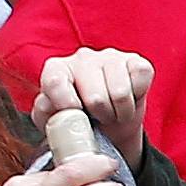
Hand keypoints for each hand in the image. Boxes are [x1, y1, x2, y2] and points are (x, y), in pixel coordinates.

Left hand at [33, 49, 153, 173]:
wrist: (109, 129)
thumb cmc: (79, 123)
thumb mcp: (56, 124)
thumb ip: (46, 112)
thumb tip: (48, 103)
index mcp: (56, 69)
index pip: (55, 82)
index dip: (67, 106)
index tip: (77, 118)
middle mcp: (82, 58)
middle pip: (95, 97)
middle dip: (100, 117)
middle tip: (98, 118)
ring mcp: (111, 57)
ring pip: (120, 93)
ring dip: (119, 113)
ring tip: (112, 113)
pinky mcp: (137, 62)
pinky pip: (140, 81)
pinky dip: (135, 102)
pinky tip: (127, 102)